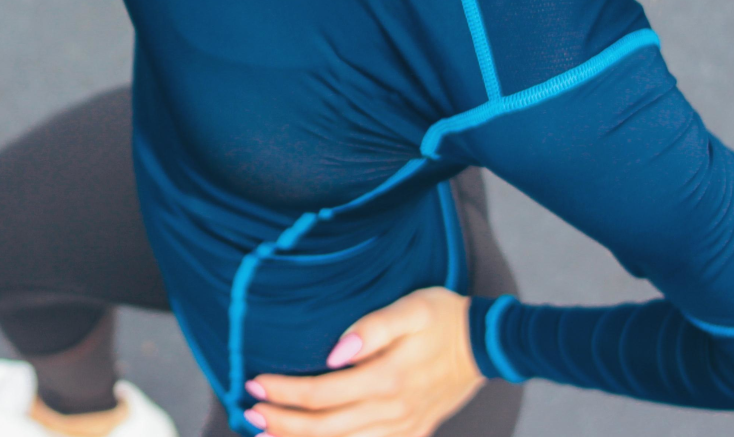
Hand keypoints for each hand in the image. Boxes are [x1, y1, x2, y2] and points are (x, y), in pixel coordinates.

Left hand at [243, 287, 485, 436]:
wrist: (485, 344)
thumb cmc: (443, 317)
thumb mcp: (411, 308)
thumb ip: (371, 328)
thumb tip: (334, 351)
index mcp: (387, 379)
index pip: (320, 393)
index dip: (284, 392)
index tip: (254, 383)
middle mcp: (392, 411)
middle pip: (324, 428)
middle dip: (281, 423)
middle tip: (248, 413)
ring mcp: (403, 428)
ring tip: (268, 434)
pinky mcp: (412, 433)